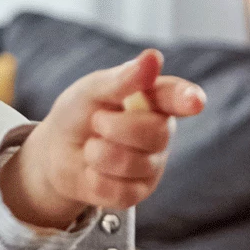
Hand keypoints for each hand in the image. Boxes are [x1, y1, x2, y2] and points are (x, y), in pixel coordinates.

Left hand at [0, 49, 205, 227]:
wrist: (55, 152)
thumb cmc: (78, 114)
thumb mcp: (91, 91)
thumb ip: (121, 78)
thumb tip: (153, 58)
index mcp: (155, 99)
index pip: (177, 97)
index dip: (187, 99)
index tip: (194, 101)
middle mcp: (161, 131)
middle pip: (155, 133)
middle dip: (114, 127)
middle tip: (96, 121)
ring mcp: (153, 163)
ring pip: (134, 164)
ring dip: (98, 153)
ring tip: (92, 146)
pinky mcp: (138, 192)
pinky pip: (121, 191)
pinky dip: (95, 179)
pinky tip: (93, 171)